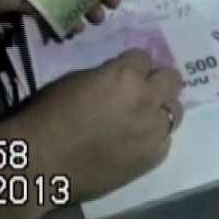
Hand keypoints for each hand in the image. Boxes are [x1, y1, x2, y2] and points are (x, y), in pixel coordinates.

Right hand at [19, 48, 184, 202]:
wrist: (43, 161)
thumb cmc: (50, 115)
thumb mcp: (77, 80)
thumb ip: (106, 75)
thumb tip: (118, 78)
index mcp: (125, 75)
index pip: (144, 57)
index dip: (132, 65)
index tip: (124, 73)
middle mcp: (146, 99)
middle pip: (172, 79)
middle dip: (157, 81)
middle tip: (140, 91)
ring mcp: (153, 130)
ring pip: (175, 110)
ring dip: (160, 109)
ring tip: (141, 118)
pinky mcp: (153, 157)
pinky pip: (165, 139)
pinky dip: (154, 137)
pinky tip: (136, 141)